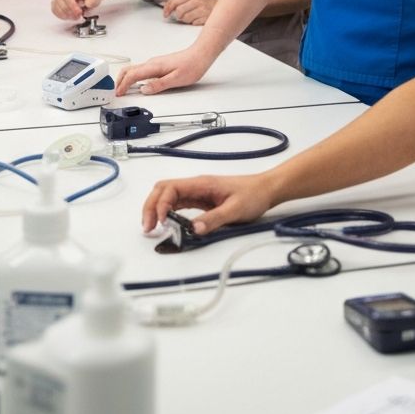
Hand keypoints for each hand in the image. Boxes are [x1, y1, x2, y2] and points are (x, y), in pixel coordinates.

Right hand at [51, 0, 101, 19]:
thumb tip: (87, 4)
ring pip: (55, 5)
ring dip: (64, 14)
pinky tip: (69, 17)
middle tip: (78, 15)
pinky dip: (61, 15)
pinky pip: (55, 10)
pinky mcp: (59, 3)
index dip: (71, 4)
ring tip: (75, 17)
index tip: (79, 11)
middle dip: (68, 10)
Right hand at [115, 46, 211, 96]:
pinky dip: (134, 77)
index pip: (132, 75)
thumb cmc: (191, 65)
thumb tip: (144, 90)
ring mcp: (155, 63)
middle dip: (119, 80)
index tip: (118, 93)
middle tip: (116, 91)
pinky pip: (141, 70)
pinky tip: (137, 84)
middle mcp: (152, 63)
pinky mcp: (158, 65)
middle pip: (129, 70)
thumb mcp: (176, 79)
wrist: (200, 54)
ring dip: (126, 79)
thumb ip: (159, 85)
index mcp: (154, 67)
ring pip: (134, 70)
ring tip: (123, 89)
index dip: (123, 85)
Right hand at [142, 173, 275, 235]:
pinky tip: (167, 223)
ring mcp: (197, 192)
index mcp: (201, 184)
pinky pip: (178, 203)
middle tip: (148, 227)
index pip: (171, 188)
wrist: (266, 190)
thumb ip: (214, 219)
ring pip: (168, 196)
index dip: (160, 204)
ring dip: (157, 209)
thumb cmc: (253, 195)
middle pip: (163, 189)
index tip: (160, 222)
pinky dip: (168, 212)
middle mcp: (196, 186)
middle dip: (151, 206)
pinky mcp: (201, 201)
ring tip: (153, 227)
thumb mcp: (235, 210)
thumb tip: (193, 229)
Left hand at [162, 0, 216, 25]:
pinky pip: (193, 23)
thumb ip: (181, 0)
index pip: (174, 0)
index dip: (167, 8)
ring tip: (193, 17)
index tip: (165, 14)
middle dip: (179, 16)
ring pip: (185, 18)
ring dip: (187, 20)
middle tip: (183, 16)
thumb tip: (166, 5)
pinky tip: (199, 19)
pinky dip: (194, 23)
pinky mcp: (206, 17)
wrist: (225, 9)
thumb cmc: (206, 4)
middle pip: (179, 10)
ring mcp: (203, 8)